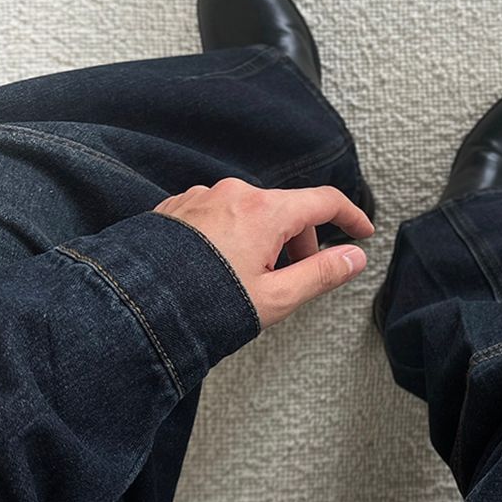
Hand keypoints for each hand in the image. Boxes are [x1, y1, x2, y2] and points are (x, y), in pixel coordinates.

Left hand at [153, 178, 373, 327]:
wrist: (138, 309)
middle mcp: (234, 193)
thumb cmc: (206, 306)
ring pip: (251, 213)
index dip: (351, 216)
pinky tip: (218, 271)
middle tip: (290, 280)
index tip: (362, 232)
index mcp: (265, 211)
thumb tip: (355, 258)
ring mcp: (202, 197)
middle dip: (298, 242)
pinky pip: (219, 215)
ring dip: (263, 241)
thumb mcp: (277, 297)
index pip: (324, 201)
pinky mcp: (177, 207)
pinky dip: (231, 237)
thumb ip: (322, 274)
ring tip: (247, 281)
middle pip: (286, 210)